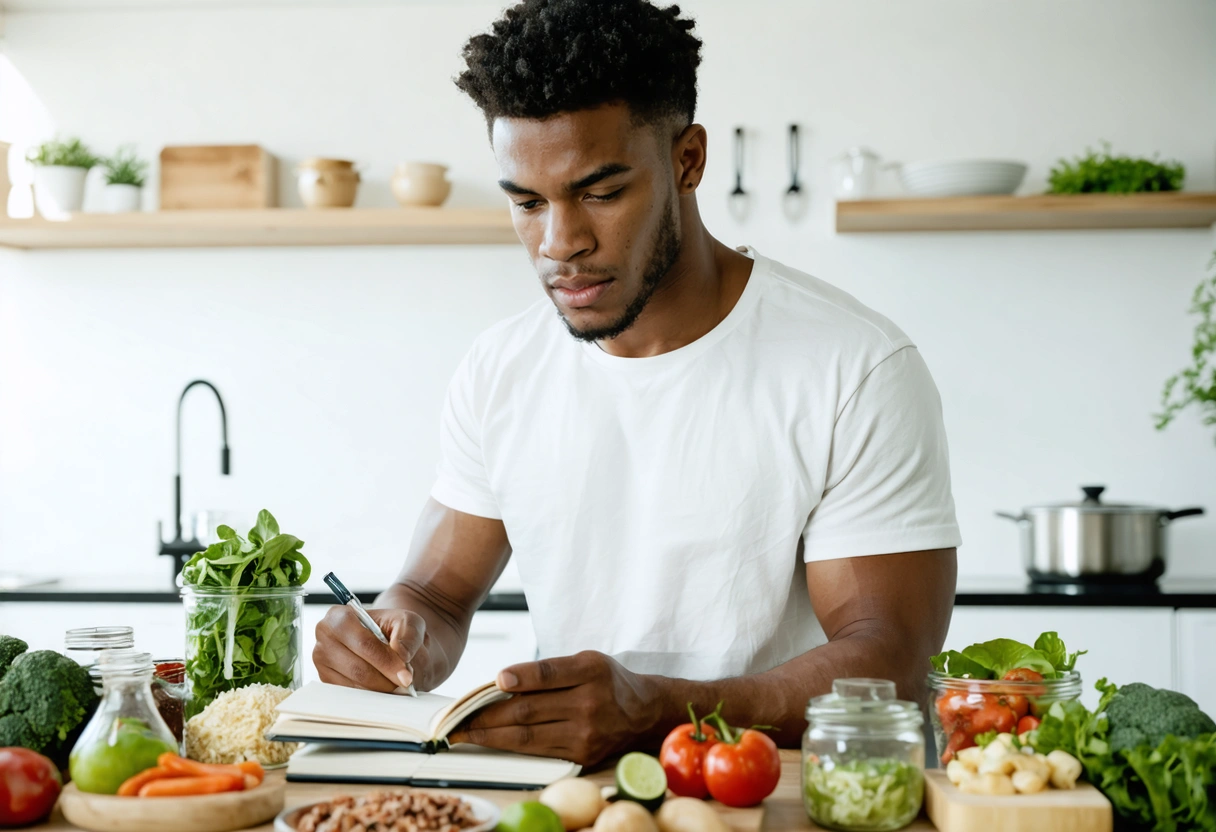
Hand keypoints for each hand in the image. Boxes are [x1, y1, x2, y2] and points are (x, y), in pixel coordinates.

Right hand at [313, 606, 427, 691]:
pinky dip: (371, 695)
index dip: (387, 662)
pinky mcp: (326, 682)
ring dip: (380, 689)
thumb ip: (409, 634)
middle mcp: (324, 640)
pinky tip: (382, 687)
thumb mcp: (408, 622)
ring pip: (354, 686)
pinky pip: (350, 696)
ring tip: (396, 682)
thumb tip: (402, 654)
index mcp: (338, 618)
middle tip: (405, 683)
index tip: (406, 675)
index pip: (364, 644)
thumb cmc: (393, 628)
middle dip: (385, 680)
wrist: (385, 639)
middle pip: (358, 669)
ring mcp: (321, 664)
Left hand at [448, 650, 659, 765]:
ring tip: (465, 732)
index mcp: (591, 671)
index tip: (495, 680)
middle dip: (487, 714)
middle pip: (530, 709)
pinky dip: (511, 747)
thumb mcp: (585, 660)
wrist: (643, 712)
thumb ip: (548, 670)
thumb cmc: (606, 681)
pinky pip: (538, 751)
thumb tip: (502, 683)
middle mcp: (590, 703)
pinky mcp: (581, 756)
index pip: (548, 674)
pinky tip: (492, 742)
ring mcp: (586, 734)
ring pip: (528, 736)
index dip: (520, 677)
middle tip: (459, 715)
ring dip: (491, 735)